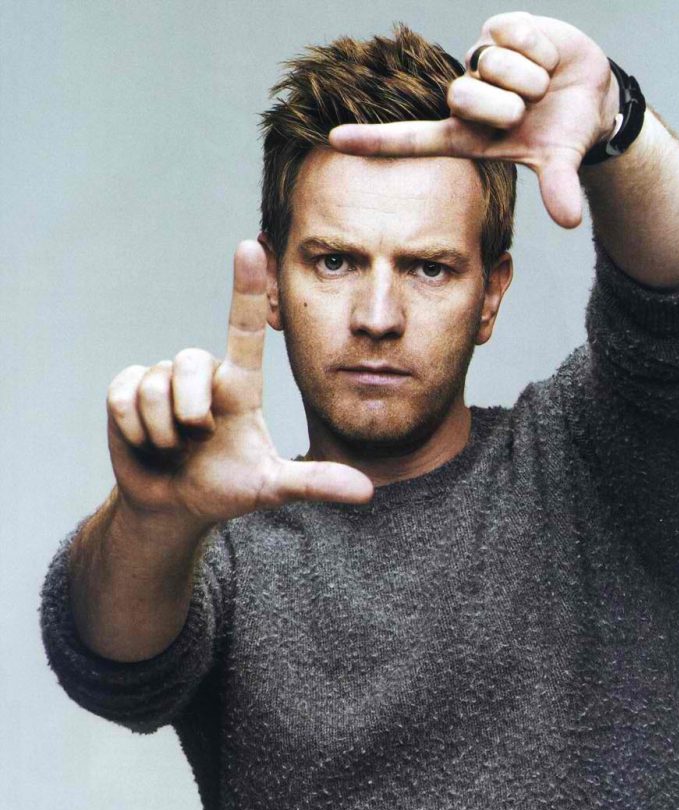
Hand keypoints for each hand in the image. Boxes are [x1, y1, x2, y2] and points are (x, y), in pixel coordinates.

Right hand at [106, 241, 373, 524]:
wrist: (174, 507)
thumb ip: (314, 483)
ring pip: (155, 386)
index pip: (245, 329)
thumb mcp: (271, 486)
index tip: (250, 246)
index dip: (247, 289)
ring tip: (174, 447)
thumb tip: (367, 491)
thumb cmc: (226, 488)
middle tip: (198, 441)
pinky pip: (124, 398)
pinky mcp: (125, 390)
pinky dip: (136, 430)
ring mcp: (162, 379)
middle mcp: (202, 374)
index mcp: (239, 385)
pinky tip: (147, 443)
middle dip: (191, 413)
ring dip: (163, 431)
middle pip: (190, 362)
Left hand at [328, 14, 618, 228]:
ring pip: (492, 63)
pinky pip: (513, 32)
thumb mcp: (558, 160)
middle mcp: (465, 97)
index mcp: (466, 135)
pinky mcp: (498, 28)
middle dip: (507, 103)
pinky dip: (539, 47)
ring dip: (530, 75)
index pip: (412, 139)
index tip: (333, 141)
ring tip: (542, 84)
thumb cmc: (562, 133)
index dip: (374, 141)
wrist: (591, 94)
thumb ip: (558, 187)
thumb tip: (571, 219)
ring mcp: (479, 62)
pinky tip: (545, 56)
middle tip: (529, 108)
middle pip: (463, 96)